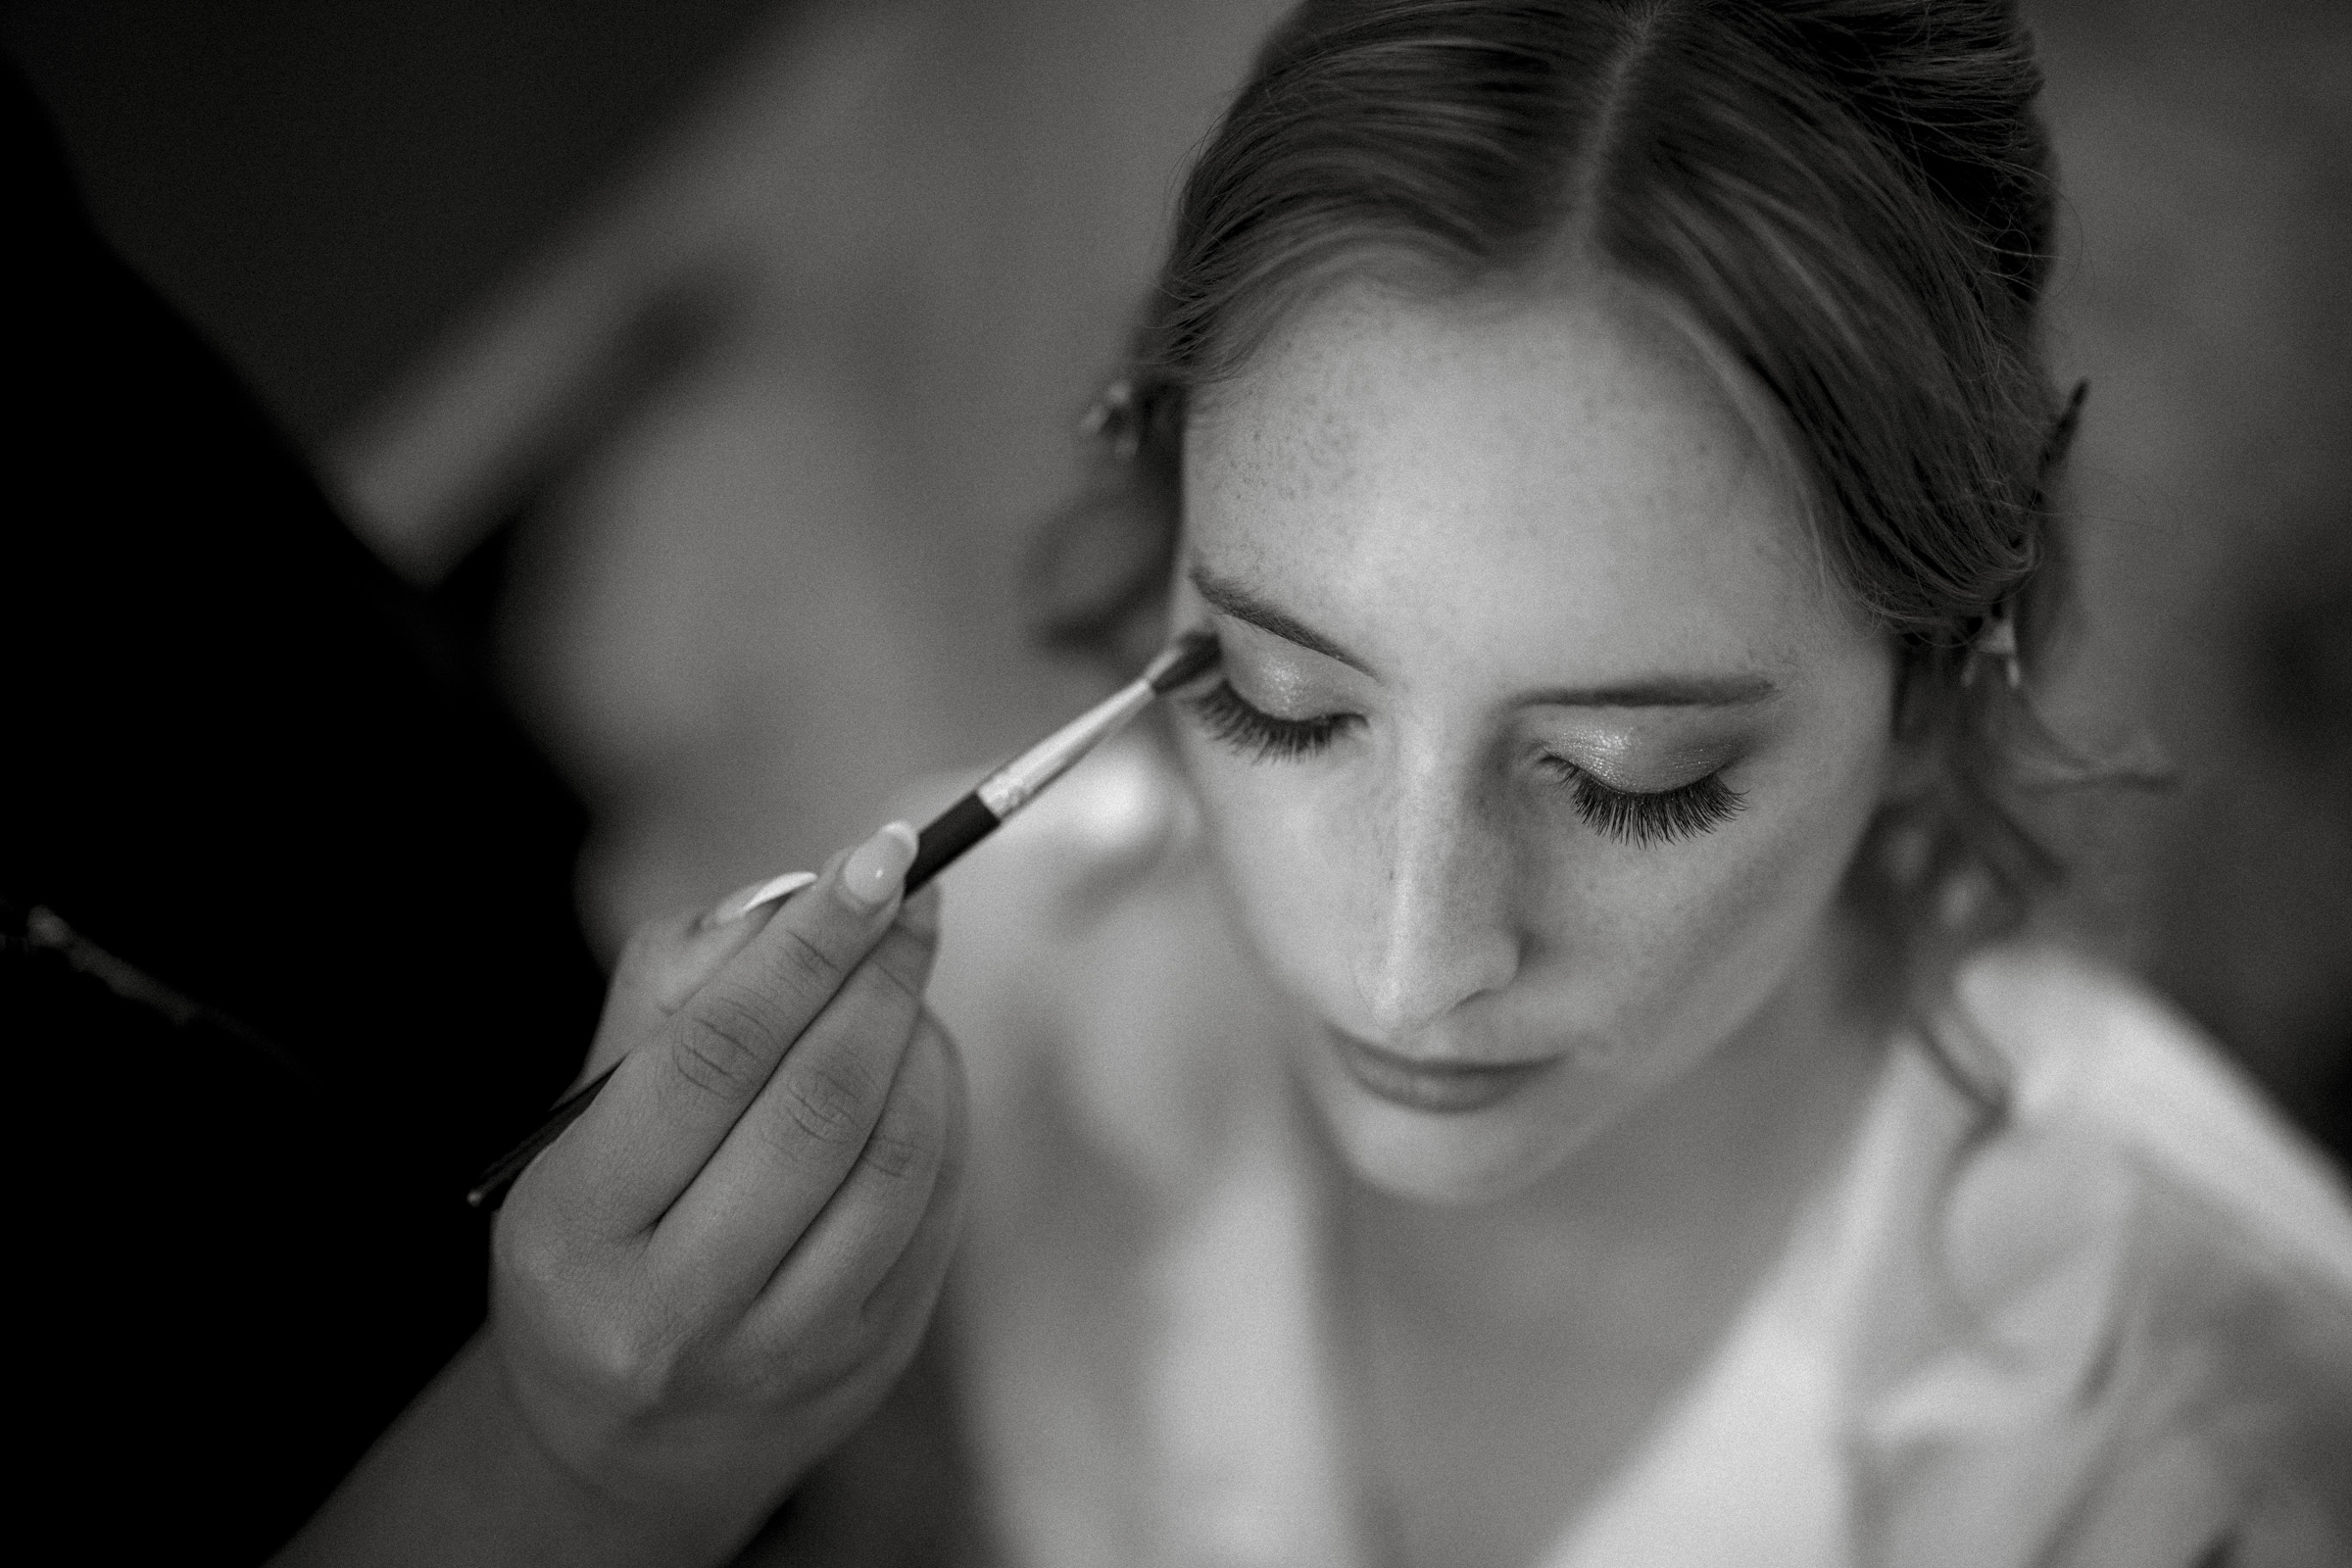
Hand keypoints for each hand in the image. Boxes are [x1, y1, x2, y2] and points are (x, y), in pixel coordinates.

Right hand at [487, 821, 966, 1558]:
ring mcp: (781, 1351)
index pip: (714, 1056)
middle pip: (819, 1105)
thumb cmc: (605, 1231)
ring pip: (895, 1159)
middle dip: (881, 977)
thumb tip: (800, 895)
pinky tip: (923, 1059)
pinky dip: (944, 1111)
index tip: (877, 857)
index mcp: (575, 1228)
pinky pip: (934, 1209)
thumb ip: (674, 994)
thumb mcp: (586, 1122)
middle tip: (914, 893)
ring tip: (906, 976)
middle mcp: (673, 1310)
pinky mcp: (867, 1363)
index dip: (807, 946)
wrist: (628, 1432)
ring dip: (922, 1040)